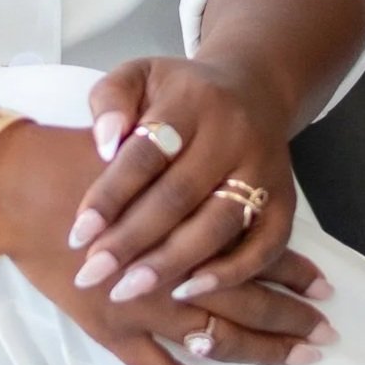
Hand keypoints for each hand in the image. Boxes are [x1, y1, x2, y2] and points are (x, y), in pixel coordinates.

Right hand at [0, 121, 334, 364]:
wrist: (13, 183)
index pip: (248, 250)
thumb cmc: (72, 155)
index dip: (290, 269)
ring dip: (260, 350)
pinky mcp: (110, 327)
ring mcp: (140, 305)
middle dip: (288, 317)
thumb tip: (230, 188)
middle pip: (242, 300)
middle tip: (325, 332)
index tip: (324, 284)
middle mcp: (168, 267)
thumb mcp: (132, 132)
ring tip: (296, 356)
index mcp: (179, 215)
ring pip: (215, 337)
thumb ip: (181, 162)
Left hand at [66, 56, 302, 311]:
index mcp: (190, 99)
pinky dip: (228, 273)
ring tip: (128, 289)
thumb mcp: (138, 74)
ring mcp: (263, 168)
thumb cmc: (177, 90)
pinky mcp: (286, 200)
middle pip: (180, 195)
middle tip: (93, 274)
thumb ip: (112, 100)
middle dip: (132, 240)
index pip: (147, 152)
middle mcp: (232, 133)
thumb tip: (104, 144)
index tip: (78, 234)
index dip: (111, 194)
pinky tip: (186, 291)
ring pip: (218, 225)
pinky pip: (263, 246)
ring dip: (171, 264)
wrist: (251, 88)